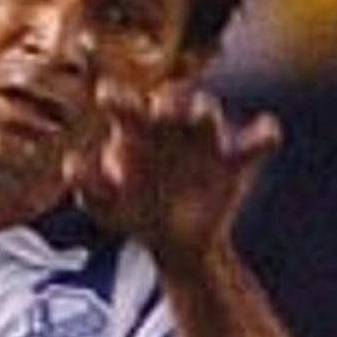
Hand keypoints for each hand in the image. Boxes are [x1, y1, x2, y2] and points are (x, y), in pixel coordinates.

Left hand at [68, 77, 280, 262]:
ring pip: (207, 116)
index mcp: (134, 129)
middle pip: (169, 101)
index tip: (106, 94)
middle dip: (166, 103)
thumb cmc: (133, 212)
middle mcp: (170, 125)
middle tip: (159, 110)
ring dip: (205, 115)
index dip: (117, 98)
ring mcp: (204, 140)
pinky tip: (267, 132)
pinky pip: (255, 143)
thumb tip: (69, 165)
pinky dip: (263, 136)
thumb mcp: (106, 205)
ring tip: (205, 120)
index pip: (125, 104)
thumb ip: (88, 186)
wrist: (174, 242)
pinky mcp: (234, 161)